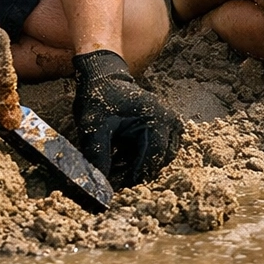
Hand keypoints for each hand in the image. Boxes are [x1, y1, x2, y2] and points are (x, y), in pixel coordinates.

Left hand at [73, 49, 182, 187]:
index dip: (131, 177)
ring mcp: (170, 123)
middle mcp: (169, 122)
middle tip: (111, 176)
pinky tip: (123, 156)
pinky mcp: (165, 125)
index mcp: (156, 121)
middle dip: (135, 173)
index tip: (110, 185)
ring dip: (141, 166)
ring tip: (117, 164)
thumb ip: (99, 157)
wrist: (104, 78)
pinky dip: (143, 157)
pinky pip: (160, 149)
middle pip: (159, 162)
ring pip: (161, 158)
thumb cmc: (99, 99)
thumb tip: (99, 186)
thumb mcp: (93, 128)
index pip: (151, 161)